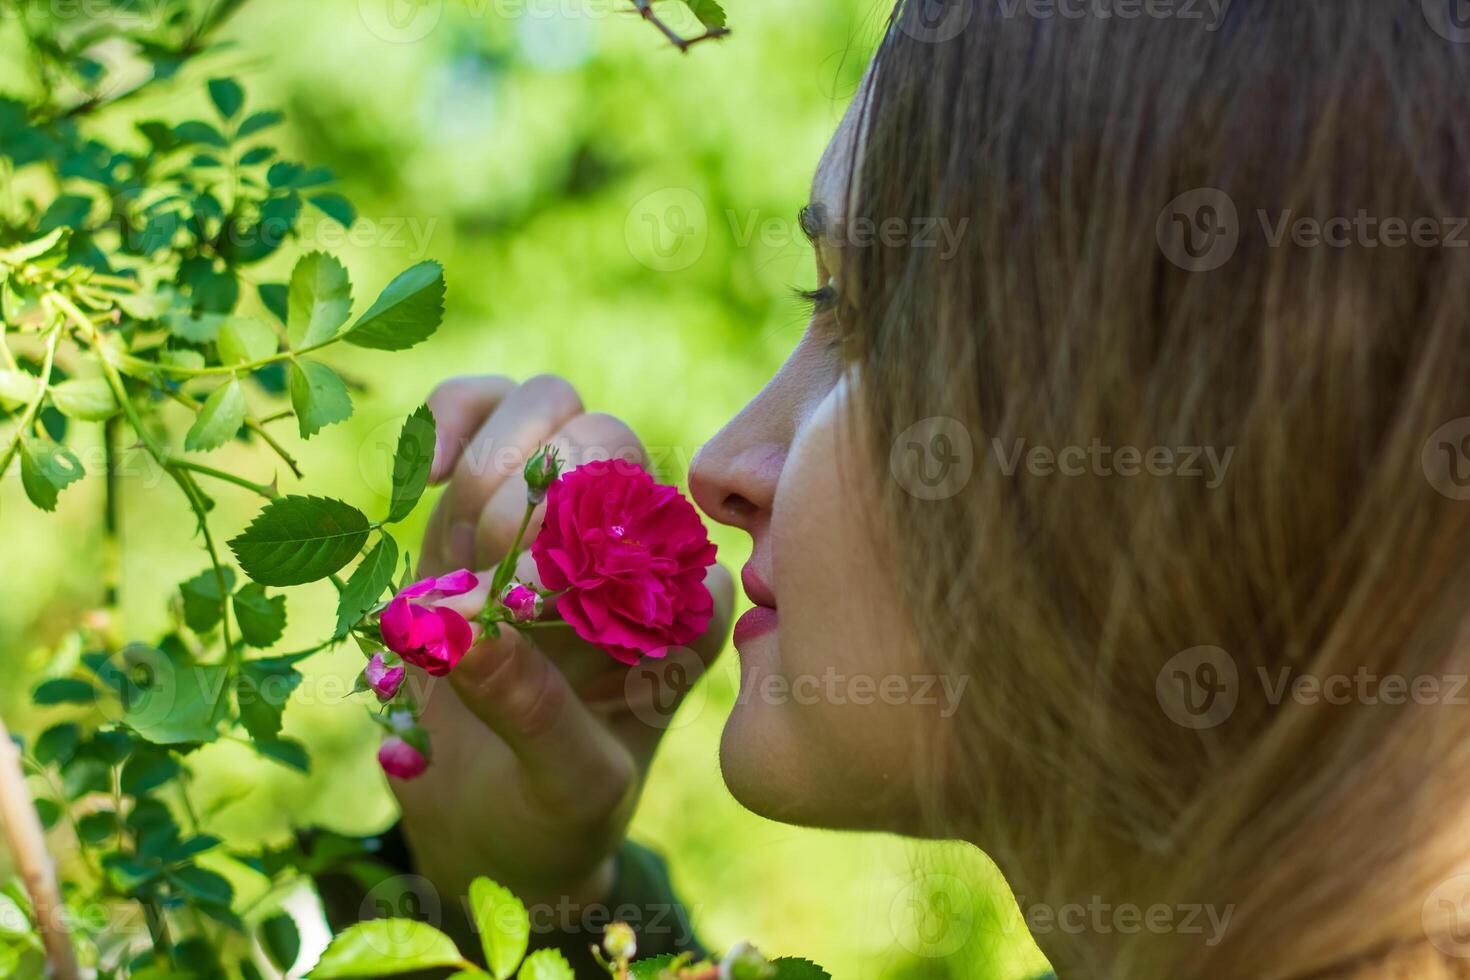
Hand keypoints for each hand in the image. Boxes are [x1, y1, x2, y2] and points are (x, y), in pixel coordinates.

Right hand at [390, 374, 733, 921]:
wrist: (494, 827)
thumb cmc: (550, 819)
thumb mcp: (562, 785)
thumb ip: (525, 707)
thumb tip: (454, 621)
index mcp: (688, 606)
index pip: (663, 511)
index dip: (587, 532)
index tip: (526, 592)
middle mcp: (635, 546)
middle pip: (606, 439)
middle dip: (532, 490)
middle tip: (486, 561)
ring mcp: (560, 512)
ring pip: (545, 408)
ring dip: (486, 462)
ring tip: (456, 550)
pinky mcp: (488, 500)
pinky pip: (481, 408)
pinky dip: (448, 422)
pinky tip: (419, 483)